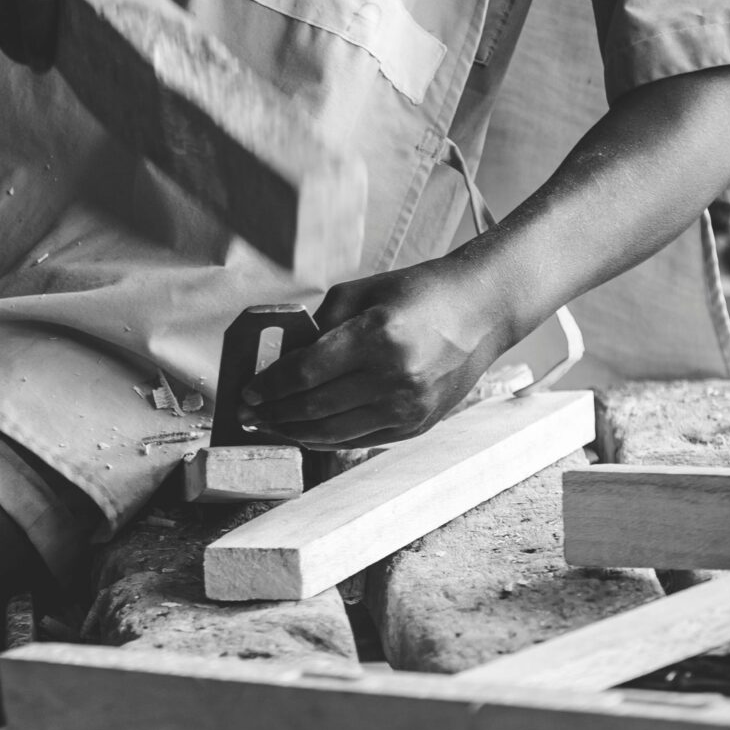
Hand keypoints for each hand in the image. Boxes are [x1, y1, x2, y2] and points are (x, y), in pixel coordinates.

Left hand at [241, 251, 504, 448]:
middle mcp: (393, 378)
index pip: (305, 372)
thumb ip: (322, 323)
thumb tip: (286, 356)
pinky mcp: (416, 425)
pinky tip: (307, 431)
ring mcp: (407, 407)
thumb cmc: (421, 292)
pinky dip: (327, 438)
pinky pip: (359, 439)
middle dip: (274, 412)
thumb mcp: (364, 290)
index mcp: (377, 337)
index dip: (270, 385)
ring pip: (333, 432)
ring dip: (294, 431)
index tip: (248, 390)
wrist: (481, 311)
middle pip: (314, 407)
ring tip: (272, 425)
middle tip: (250, 412)